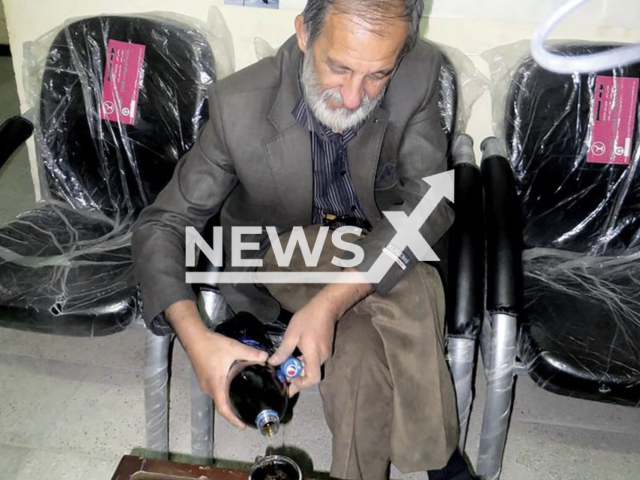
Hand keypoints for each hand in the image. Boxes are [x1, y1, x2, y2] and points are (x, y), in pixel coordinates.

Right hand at [165, 300, 267, 429]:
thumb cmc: (212, 346)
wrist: (194, 338)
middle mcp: (209, 388)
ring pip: (218, 398)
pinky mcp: (204, 378)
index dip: (233, 420)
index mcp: (216, 386)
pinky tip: (234, 388)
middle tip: (248, 413)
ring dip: (229, 402)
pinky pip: (216, 391)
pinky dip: (224, 394)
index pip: (224, 409)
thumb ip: (251, 353)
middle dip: (234, 412)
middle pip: (222, 405)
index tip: (243, 427)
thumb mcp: (234, 348)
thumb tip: (267, 358)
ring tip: (243, 402)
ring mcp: (204, 384)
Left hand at [268, 297, 337, 395]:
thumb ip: (283, 351)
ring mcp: (325, 353)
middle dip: (296, 378)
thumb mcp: (292, 334)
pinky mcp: (324, 349)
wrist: (326, 307)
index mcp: (314, 355)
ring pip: (311, 368)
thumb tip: (272, 363)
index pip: (312, 379)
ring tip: (284, 366)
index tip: (288, 383)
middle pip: (310, 375)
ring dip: (299, 369)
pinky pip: (313, 361)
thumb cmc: (308, 318)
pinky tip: (293, 356)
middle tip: (281, 377)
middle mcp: (322, 357)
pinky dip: (303, 362)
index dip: (300, 384)